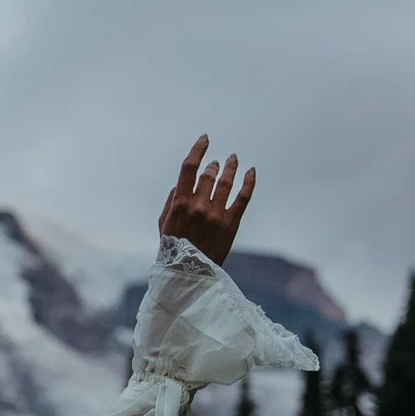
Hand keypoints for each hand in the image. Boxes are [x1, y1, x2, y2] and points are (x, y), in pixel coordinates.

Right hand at [157, 135, 256, 265]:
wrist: (188, 275)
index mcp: (180, 203)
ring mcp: (216, 214)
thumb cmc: (172, 249)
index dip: (198, 150)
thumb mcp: (163, 224)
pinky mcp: (231, 224)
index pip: (189, 168)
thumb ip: (172, 200)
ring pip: (227, 182)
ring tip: (234, 159)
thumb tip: (182, 183)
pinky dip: (248, 182)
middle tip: (217, 163)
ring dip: (231, 167)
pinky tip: (251, 171)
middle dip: (214, 165)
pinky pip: (243, 198)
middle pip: (209, 174)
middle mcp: (199, 206)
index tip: (204, 140)